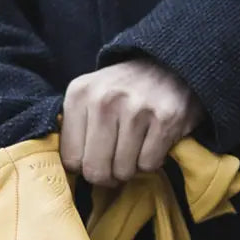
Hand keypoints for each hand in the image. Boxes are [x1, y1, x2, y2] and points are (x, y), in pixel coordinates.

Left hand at [60, 58, 203, 187]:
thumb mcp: (90, 95)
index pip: (70, 159)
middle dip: (108, 176)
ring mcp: (136, 109)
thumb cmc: (124, 89)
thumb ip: (75, 127)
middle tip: (117, 164)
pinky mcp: (165, 119)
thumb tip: (72, 170)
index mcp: (79, 94)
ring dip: (131, 167)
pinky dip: (152, 161)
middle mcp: (104, 99)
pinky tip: (153, 142)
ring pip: (123, 171)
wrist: (168, 63)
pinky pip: (149, 165)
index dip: (85, 167)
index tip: (97, 159)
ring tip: (136, 148)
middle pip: (96, 170)